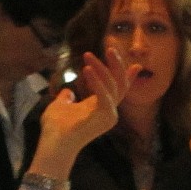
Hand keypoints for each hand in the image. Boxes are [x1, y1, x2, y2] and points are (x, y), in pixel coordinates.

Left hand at [28, 48, 130, 179]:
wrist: (53, 143)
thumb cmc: (55, 129)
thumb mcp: (60, 106)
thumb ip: (67, 98)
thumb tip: (67, 91)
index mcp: (100, 108)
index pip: (118, 89)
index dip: (127, 77)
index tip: (137, 65)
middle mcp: (108, 111)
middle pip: (119, 83)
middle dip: (117, 63)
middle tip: (110, 46)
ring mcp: (109, 115)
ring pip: (112, 85)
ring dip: (100, 67)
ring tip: (88, 55)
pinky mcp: (106, 117)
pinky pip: (105, 94)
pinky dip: (96, 81)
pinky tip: (87, 69)